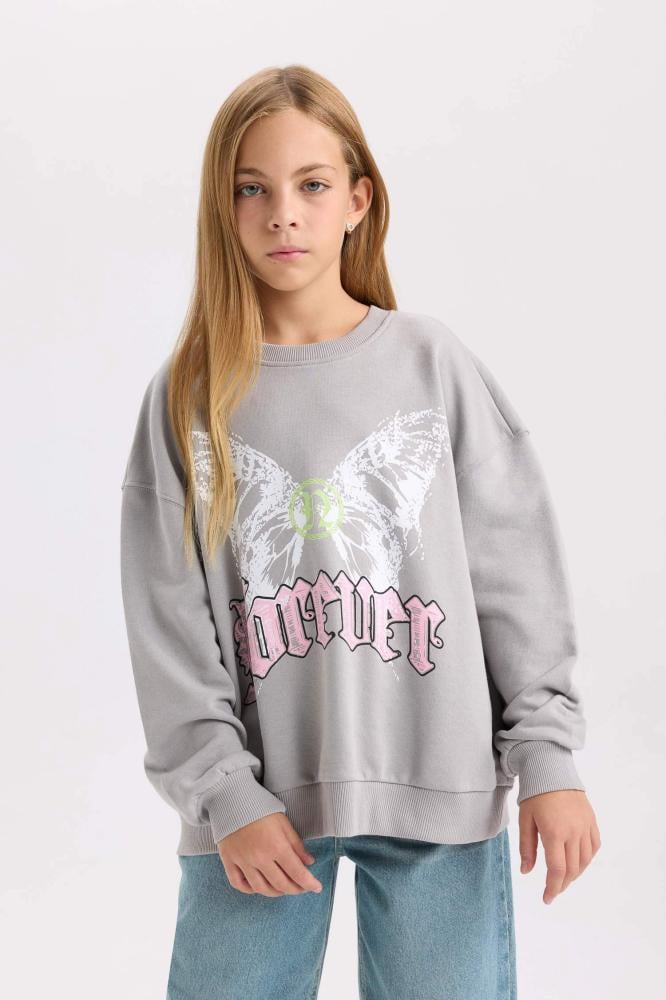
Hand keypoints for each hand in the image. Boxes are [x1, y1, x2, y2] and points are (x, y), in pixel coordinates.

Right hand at [216, 812, 323, 897]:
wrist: (232, 798)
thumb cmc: (260, 807)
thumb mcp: (284, 822)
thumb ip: (296, 844)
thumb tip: (309, 862)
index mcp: (276, 846)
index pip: (297, 872)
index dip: (309, 883)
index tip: (317, 887)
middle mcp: (260, 858)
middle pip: (281, 884)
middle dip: (295, 889)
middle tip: (302, 888)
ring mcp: (243, 861)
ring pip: (261, 888)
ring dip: (275, 892)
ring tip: (283, 889)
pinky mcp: (229, 861)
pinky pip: (238, 883)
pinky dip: (249, 889)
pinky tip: (258, 887)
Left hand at [518, 789, 600, 904]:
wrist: (551, 769)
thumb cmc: (534, 794)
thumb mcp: (525, 820)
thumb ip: (526, 847)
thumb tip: (527, 872)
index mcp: (554, 832)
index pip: (557, 869)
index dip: (552, 888)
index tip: (547, 898)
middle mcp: (573, 832)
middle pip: (572, 869)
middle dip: (562, 884)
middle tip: (553, 890)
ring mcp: (585, 826)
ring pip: (585, 861)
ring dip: (575, 874)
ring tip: (563, 878)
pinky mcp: (592, 821)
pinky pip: (594, 847)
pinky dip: (587, 859)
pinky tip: (578, 862)